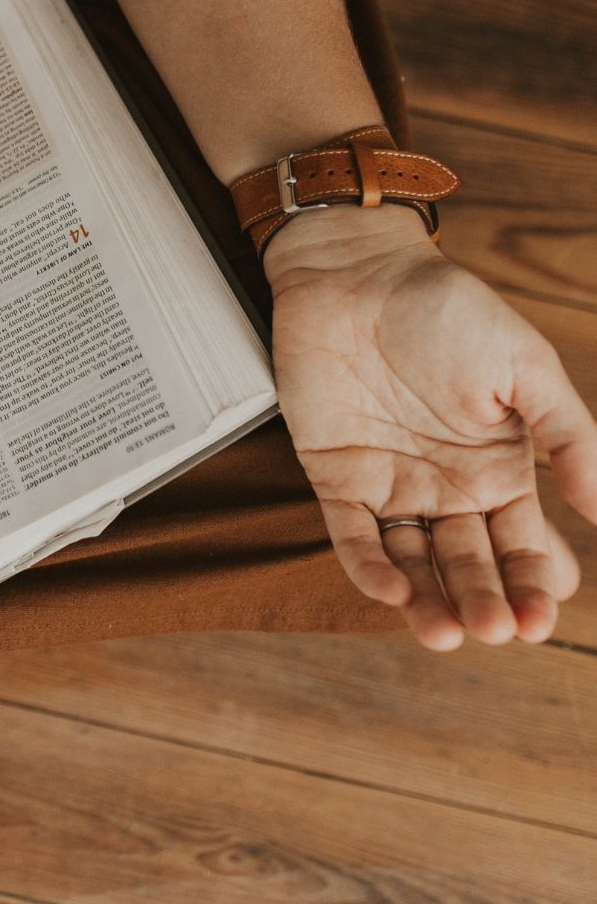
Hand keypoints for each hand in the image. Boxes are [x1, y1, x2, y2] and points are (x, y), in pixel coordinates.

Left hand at [263, 203, 596, 650]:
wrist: (357, 271)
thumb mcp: (524, 366)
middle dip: (487, 601)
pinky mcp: (336, 477)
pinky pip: (353, 537)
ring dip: (432, 603)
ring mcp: (390, 485)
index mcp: (499, 468)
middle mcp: (447, 488)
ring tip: (448, 632)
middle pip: (473, 565)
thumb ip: (569, 436)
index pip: (525, 546)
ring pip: (415, 564)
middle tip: (496, 627)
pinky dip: (371, 570)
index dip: (536, 583)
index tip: (542, 608)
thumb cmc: (446, 309)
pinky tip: (395, 593)